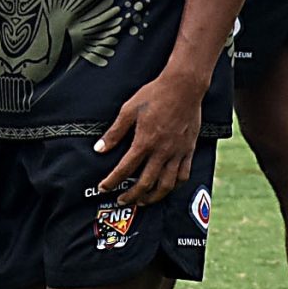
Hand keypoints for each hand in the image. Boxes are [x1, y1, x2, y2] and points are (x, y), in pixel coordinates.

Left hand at [92, 75, 201, 207]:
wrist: (184, 87)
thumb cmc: (155, 95)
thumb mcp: (129, 110)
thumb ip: (114, 132)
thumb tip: (99, 149)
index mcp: (144, 142)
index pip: (124, 169)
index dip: (112, 182)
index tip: (103, 188)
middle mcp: (162, 152)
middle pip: (145, 183)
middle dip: (131, 196)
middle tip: (122, 201)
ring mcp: (177, 153)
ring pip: (166, 185)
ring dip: (153, 197)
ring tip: (143, 201)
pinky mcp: (189, 150)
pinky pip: (183, 175)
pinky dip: (174, 186)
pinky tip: (167, 187)